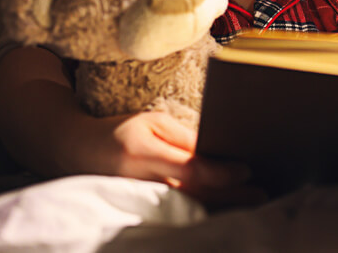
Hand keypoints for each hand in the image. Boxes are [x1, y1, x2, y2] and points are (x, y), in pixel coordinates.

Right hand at [81, 111, 259, 205]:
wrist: (77, 150)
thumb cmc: (121, 131)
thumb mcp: (153, 123)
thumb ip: (184, 138)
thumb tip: (217, 149)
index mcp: (142, 152)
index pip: (189, 168)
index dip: (220, 173)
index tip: (247, 171)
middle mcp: (139, 180)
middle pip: (192, 194)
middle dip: (229, 196)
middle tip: (260, 194)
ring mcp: (137, 200)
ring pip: (186, 208)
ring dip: (219, 207)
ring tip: (250, 203)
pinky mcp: (138, 210)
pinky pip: (175, 213)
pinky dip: (201, 212)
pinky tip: (223, 210)